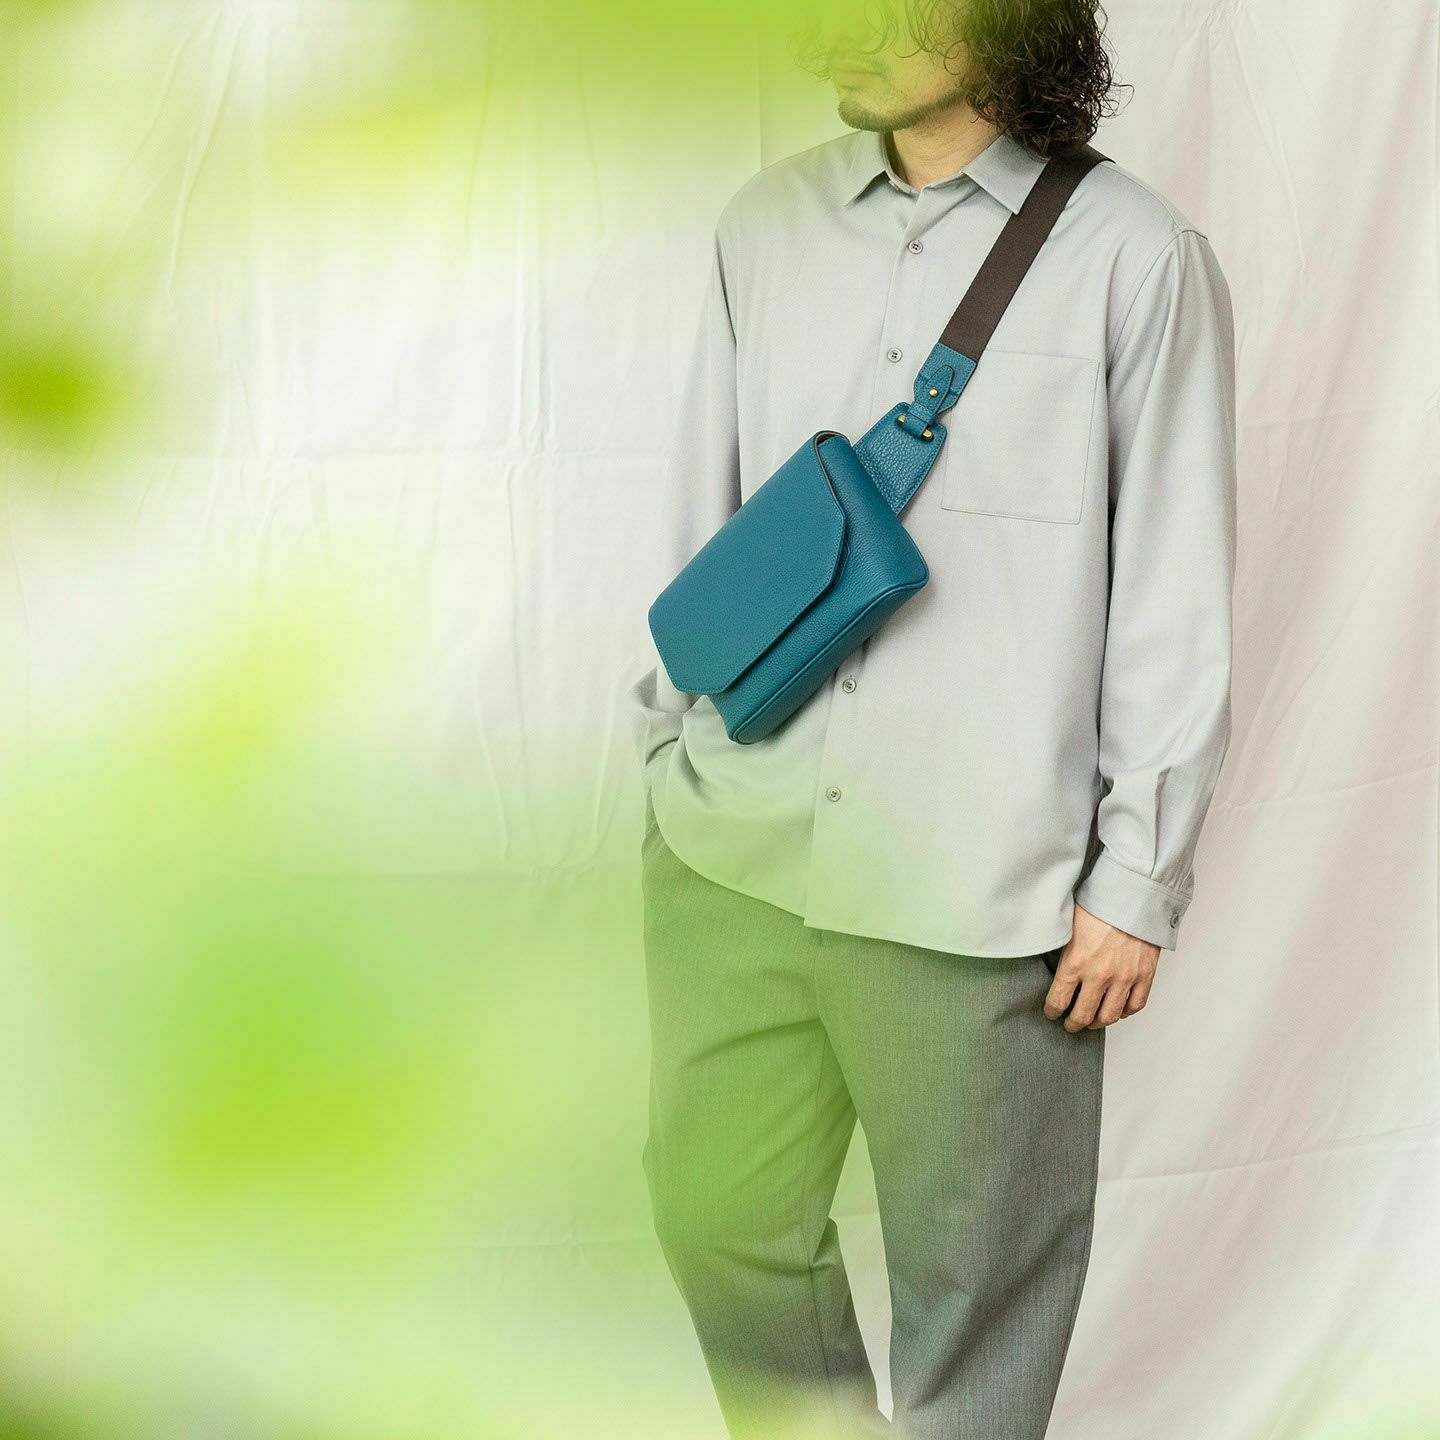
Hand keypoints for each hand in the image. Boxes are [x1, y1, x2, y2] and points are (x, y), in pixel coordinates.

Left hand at [1043, 902, 1159, 1031]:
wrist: (1132, 894)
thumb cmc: (1099, 904)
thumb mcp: (1068, 925)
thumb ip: (1061, 948)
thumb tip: (1050, 960)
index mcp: (1075, 963)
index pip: (1058, 1000)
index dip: (1052, 1011)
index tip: (1051, 1013)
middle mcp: (1099, 976)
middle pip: (1083, 1016)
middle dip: (1073, 1024)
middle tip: (1070, 1025)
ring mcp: (1124, 978)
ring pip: (1109, 1016)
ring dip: (1098, 1023)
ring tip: (1092, 1022)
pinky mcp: (1144, 975)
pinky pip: (1135, 1006)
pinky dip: (1125, 1012)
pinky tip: (1118, 1010)